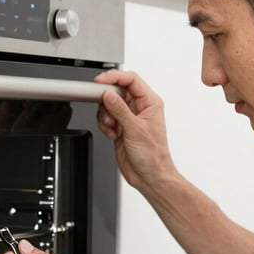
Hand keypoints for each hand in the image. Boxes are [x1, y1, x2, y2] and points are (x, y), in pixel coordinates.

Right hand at [95, 70, 177, 191]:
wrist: (149, 175)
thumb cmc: (153, 155)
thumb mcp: (135, 130)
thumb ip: (120, 110)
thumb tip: (108, 95)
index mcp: (150, 102)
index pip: (131, 80)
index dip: (114, 78)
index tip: (100, 82)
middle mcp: (140, 108)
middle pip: (117, 91)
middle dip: (108, 101)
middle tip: (105, 109)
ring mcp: (129, 118)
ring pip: (109, 105)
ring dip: (106, 115)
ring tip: (112, 127)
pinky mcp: (120, 127)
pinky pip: (106, 118)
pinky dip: (105, 125)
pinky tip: (112, 134)